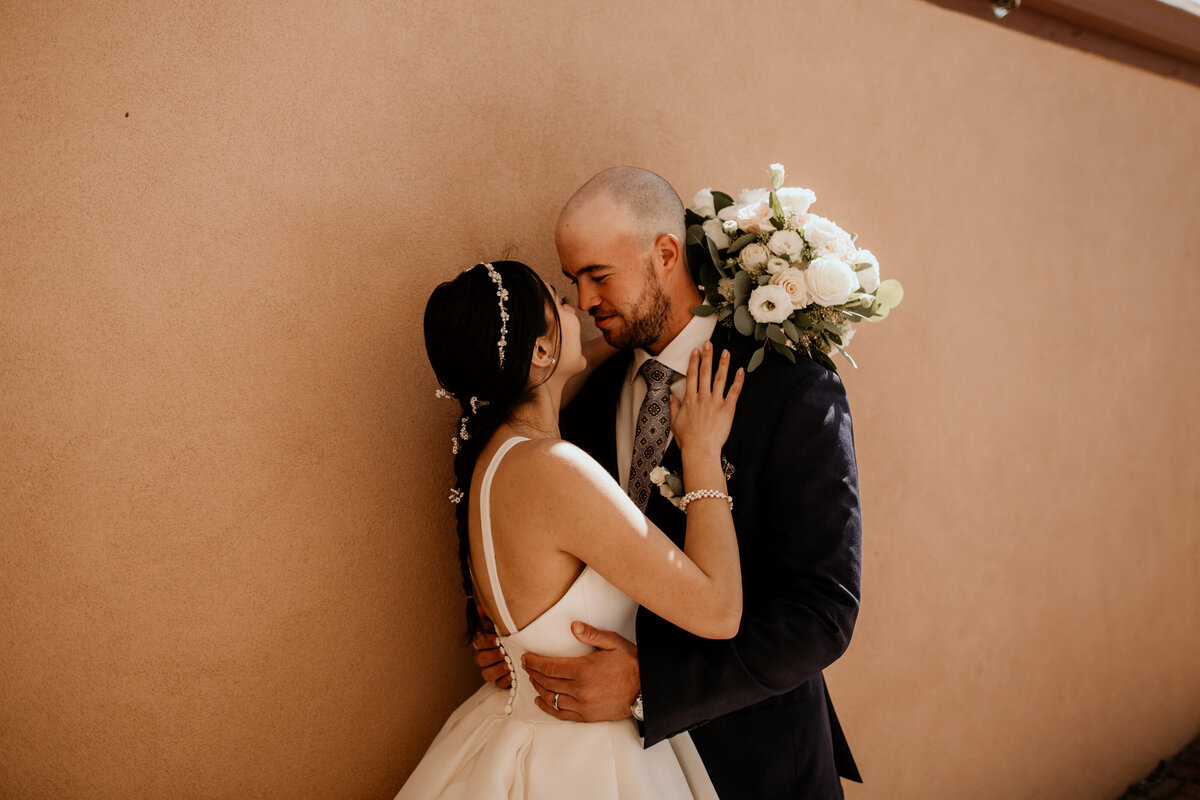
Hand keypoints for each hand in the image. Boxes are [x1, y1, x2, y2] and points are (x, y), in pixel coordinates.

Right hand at [472, 611, 511, 688]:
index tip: (497, 639)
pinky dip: (506, 680)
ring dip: (498, 669)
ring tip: (509, 664)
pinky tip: (513, 674)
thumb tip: (480, 608)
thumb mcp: (504, 625)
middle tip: (504, 652)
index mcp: (484, 643)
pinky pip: (499, 683)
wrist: (527, 649)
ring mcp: (492, 670)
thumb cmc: (513, 635)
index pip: (478, 642)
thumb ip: (492, 617)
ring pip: (487, 674)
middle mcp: (485, 657)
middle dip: (492, 656)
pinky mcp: (501, 681)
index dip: (486, 641)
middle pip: (480, 659)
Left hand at [523, 621, 639, 721]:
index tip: (526, 658)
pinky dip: (548, 707)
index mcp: (583, 670)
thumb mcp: (613, 643)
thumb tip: (573, 626)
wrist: (645, 690)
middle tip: (526, 666)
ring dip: (538, 688)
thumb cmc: (630, 664)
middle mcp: (579, 689)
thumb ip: (591, 634)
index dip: (534, 662)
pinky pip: (561, 713)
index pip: (549, 666)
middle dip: (533, 673)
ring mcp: (582, 704)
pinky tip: (541, 701)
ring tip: (532, 680)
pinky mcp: (587, 715)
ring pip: (551, 697)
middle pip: (547, 681)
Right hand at [670, 342, 743, 457]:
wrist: (700, 450)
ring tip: (725, 352)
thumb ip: (674, 408)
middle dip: (707, 356)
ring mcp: (715, 402)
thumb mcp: (675, 423)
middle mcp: (702, 397)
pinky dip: (738, 381)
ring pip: (719, 378)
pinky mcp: (727, 409)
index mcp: (690, 400)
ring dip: (722, 363)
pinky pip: (734, 392)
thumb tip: (672, 397)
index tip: (696, 350)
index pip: (691, 375)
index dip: (694, 361)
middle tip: (708, 343)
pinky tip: (740, 371)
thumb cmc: (688, 440)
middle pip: (704, 372)